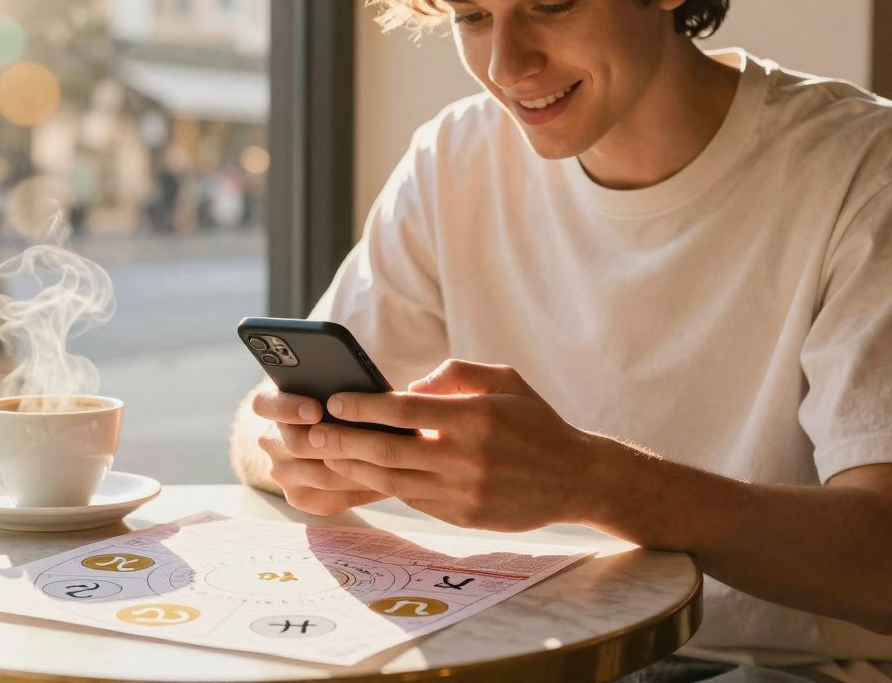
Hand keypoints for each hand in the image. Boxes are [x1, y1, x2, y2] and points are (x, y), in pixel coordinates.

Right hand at [250, 382, 385, 514]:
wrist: (322, 435)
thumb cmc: (336, 404)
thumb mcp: (329, 387)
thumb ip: (336, 385)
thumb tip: (367, 389)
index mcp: (271, 406)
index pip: (264, 404)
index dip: (288, 407)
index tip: (315, 409)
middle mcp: (271, 442)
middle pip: (297, 445)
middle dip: (337, 442)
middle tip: (370, 439)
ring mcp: (283, 473)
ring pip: (321, 476)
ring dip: (358, 468)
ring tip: (392, 461)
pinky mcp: (300, 498)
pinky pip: (332, 499)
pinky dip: (362, 490)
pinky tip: (388, 481)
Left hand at [281, 359, 598, 530]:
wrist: (576, 478)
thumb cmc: (535, 422)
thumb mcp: (504, 380)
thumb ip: (455, 374)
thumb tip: (409, 387)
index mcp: (475, 418)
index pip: (405, 411)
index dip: (364, 406)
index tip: (335, 399)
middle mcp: (466, 458)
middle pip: (388, 451)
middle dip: (344, 441)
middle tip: (315, 432)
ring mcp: (463, 492)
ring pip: (393, 481)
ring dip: (354, 468)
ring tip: (328, 454)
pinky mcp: (462, 516)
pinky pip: (412, 498)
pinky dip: (385, 485)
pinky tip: (363, 473)